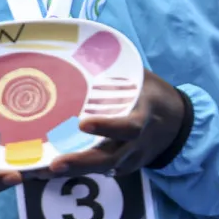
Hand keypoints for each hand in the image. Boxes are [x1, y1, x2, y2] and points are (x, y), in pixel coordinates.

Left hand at [43, 70, 188, 178]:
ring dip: (71, 170)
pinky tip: (46, 170)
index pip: (129, 126)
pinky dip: (74, 172)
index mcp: (144, 116)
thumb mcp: (141, 79)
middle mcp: (137, 143)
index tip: (82, 123)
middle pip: (111, 159)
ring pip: (101, 169)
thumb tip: (85, 46)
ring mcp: (130, 158)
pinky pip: (99, 172)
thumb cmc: (152, 95)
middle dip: (82, 162)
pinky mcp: (122, 168)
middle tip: (54, 163)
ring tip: (40, 171)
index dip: (108, 126)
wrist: (177, 124)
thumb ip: (118, 72)